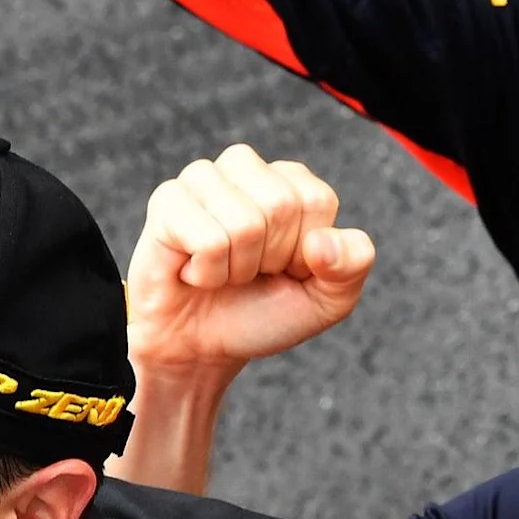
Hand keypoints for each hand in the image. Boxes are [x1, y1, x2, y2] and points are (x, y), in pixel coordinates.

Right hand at [125, 145, 375, 385]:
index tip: (284, 268)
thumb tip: (321, 241)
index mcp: (290, 181)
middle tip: (247, 272)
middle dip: (268, 258)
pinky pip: (207, 240)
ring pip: (244, 222)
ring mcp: (202, 180)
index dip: (303, 251)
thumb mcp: (326, 300)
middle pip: (280, 205)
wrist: (201, 349)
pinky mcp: (167, 202)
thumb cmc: (261, 314)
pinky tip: (193, 272)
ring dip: (235, 268)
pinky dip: (207, 273)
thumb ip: (352, 265)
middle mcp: (245, 169)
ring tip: (220, 270)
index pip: (316, 200)